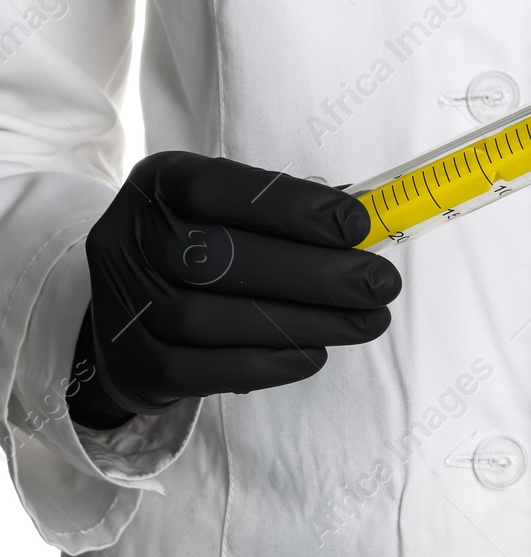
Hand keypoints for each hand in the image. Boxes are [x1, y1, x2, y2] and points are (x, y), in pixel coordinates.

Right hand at [68, 152, 400, 428]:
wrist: (132, 305)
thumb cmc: (207, 240)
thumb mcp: (230, 205)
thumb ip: (285, 212)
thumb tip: (364, 229)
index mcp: (159, 184)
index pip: (217, 187)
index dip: (289, 206)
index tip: (357, 224)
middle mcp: (129, 239)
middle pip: (217, 260)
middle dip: (314, 274)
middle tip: (380, 284)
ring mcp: (125, 305)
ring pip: (211, 320)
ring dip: (304, 323)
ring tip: (366, 322)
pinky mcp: (135, 365)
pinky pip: (203, 372)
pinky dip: (268, 364)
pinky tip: (316, 353)